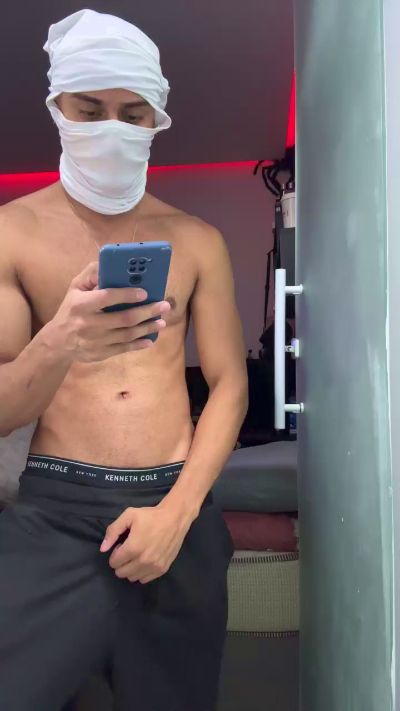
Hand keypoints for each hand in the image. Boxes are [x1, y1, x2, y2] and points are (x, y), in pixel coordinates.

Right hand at [49, 261, 170, 362]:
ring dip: (147, 328)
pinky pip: (124, 349)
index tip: (144, 292)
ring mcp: (96, 341)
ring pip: (127, 335)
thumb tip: (109, 263)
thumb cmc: (71, 309)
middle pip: (124, 319)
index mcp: (82, 305)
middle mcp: (89, 324)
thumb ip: (91, 274)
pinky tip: (150, 339)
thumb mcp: (75, 288)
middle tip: (164, 306)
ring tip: (162, 322)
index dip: (127, 295)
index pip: (107, 298)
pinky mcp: (101, 353)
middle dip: (147, 312)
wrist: (58, 342)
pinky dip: (139, 344)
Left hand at [100, 504, 192, 583]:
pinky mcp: (162, 569)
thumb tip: (103, 549)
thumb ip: (113, 531)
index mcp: (133, 548)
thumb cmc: (151, 516)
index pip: (114, 562)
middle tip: (128, 551)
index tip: (121, 545)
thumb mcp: (129, 516)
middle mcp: (143, 561)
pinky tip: (145, 560)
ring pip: (132, 578)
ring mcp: (154, 566)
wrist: (175, 518)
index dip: (115, 553)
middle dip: (121, 562)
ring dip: (131, 569)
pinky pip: (145, 579)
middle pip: (121, 573)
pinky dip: (142, 572)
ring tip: (137, 555)